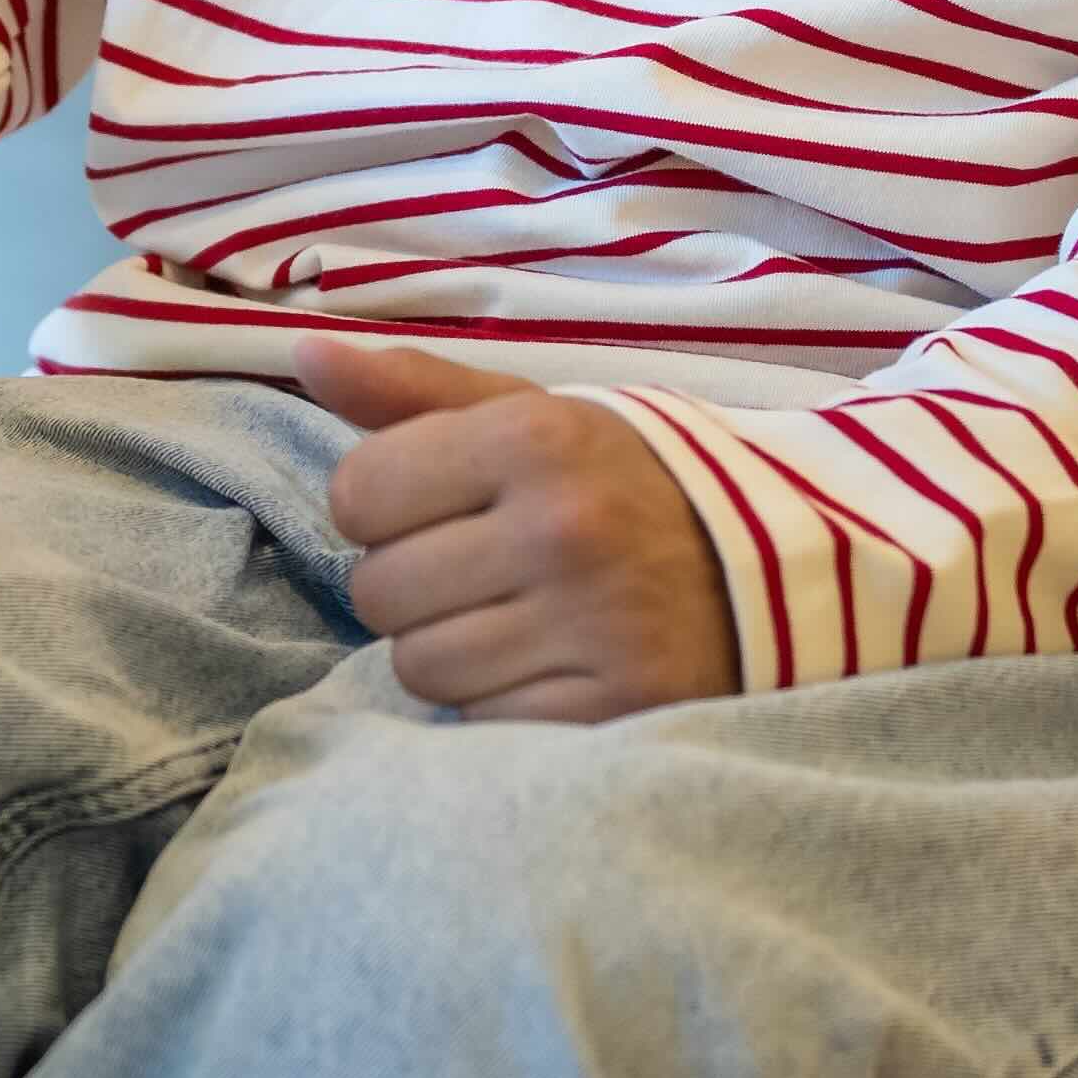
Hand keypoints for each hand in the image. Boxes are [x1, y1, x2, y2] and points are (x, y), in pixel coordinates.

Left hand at [300, 334, 741, 724]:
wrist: (776, 566)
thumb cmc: (621, 479)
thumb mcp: (528, 413)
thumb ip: (410, 387)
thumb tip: (301, 350)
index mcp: (532, 438)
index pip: (358, 493)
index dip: (381, 505)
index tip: (436, 507)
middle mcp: (562, 529)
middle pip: (379, 591)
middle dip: (413, 584)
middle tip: (481, 569)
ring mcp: (594, 626)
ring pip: (421, 669)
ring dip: (451, 652)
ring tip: (515, 620)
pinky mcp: (617, 713)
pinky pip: (483, 727)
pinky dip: (501, 706)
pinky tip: (550, 667)